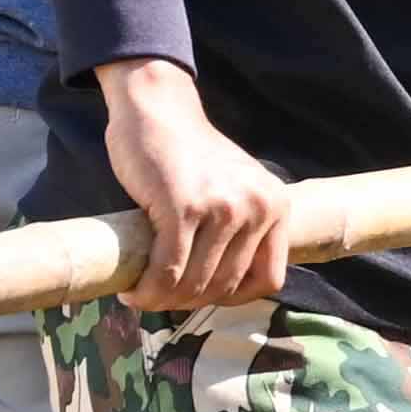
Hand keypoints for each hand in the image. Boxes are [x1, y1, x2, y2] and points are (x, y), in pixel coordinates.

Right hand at [98, 60, 293, 310]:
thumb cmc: (190, 154)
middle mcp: (257, 207)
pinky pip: (168, 268)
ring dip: (164, 300)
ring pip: (196, 282)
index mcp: (277, 206)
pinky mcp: (183, 207)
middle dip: (190, 302)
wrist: (159, 109)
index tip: (203, 296)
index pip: (269, 279)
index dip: (234, 298)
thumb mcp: (236, 187)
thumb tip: (223, 287)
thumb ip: (242, 226)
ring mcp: (222, 207)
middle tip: (160, 298)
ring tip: (142, 297)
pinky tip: (133, 291)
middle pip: (227, 285)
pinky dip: (149, 288)